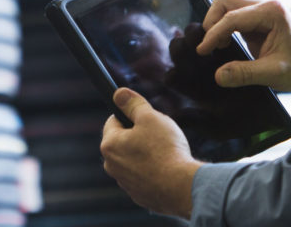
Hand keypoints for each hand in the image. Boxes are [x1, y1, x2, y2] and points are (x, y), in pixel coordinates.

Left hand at [100, 88, 203, 217]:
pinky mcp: (139, 195)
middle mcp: (111, 166)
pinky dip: (153, 172)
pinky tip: (167, 169)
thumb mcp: (150, 117)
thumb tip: (119, 93)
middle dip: (139, 136)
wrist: (181, 187)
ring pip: (134, 160)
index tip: (146, 118)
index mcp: (109, 145)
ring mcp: (125, 183)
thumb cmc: (165, 150)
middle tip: (158, 135)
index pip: (114, 120)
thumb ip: (133, 104)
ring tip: (165, 153)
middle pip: (123, 141)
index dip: (131, 115)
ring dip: (146, 154)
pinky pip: (144, 177)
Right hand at [197, 0, 290, 103]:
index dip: (213, 34)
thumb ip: (244, 74)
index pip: (232, 17)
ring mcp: (260, 9)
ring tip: (218, 47)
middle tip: (208, 46)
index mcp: (272, 11)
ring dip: (216, 25)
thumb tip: (219, 75)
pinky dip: (223, 28)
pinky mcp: (256, 18)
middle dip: (212, 23)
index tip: (202, 50)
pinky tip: (225, 44)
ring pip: (226, 6)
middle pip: (225, 2)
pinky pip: (232, 16)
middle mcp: (265, 4)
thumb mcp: (273, 74)